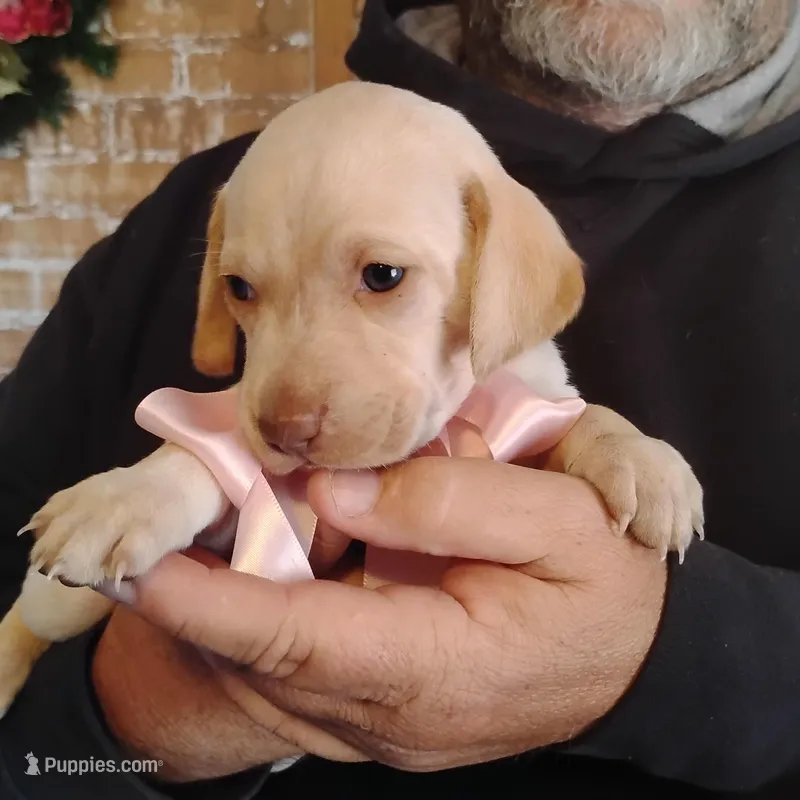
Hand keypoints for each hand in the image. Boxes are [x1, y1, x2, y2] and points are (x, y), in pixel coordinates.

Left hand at [107, 457, 666, 770]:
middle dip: (192, 607)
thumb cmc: (606, 582)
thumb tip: (338, 485)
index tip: (137, 568)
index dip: (207, 605)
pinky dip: (259, 630)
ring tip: (183, 557)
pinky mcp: (384, 712)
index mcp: (436, 667)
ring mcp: (384, 724)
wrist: (638, 658)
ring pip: (272, 678)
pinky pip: (300, 676)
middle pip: (264, 665)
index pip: (296, 641)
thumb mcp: (559, 521)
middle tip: (139, 546)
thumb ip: (449, 500)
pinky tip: (251, 581)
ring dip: (219, 619)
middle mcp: (393, 716)